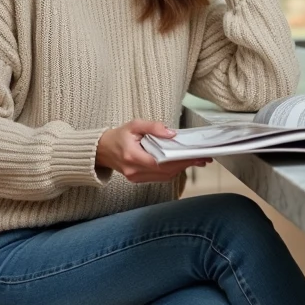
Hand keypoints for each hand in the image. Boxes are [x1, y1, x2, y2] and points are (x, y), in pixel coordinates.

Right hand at [97, 119, 211, 183]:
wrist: (101, 150)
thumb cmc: (118, 136)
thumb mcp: (134, 125)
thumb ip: (153, 127)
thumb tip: (171, 133)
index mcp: (132, 156)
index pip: (161, 162)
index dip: (180, 160)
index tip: (196, 156)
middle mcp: (134, 171)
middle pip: (166, 171)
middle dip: (185, 164)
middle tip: (202, 158)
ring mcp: (136, 178)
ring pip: (165, 177)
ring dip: (181, 169)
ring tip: (196, 160)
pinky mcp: (139, 180)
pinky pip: (159, 178)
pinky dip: (172, 171)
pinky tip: (180, 163)